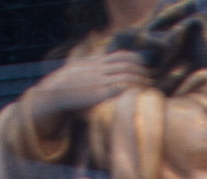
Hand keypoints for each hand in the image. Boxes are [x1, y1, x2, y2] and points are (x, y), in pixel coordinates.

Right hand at [27, 50, 149, 121]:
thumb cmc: (68, 91)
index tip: (147, 68)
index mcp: (96, 61)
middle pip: (128, 64)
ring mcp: (99, 79)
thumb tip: (109, 78)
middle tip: (154, 80)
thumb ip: (96, 74)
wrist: (53, 95)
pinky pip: (121, 87)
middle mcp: (99, 67)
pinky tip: (141, 96)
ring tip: (151, 90)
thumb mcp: (82, 76)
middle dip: (143, 71)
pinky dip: (133, 90)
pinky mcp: (99, 92)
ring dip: (142, 82)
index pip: (121, 55)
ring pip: (127, 75)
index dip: (137, 60)